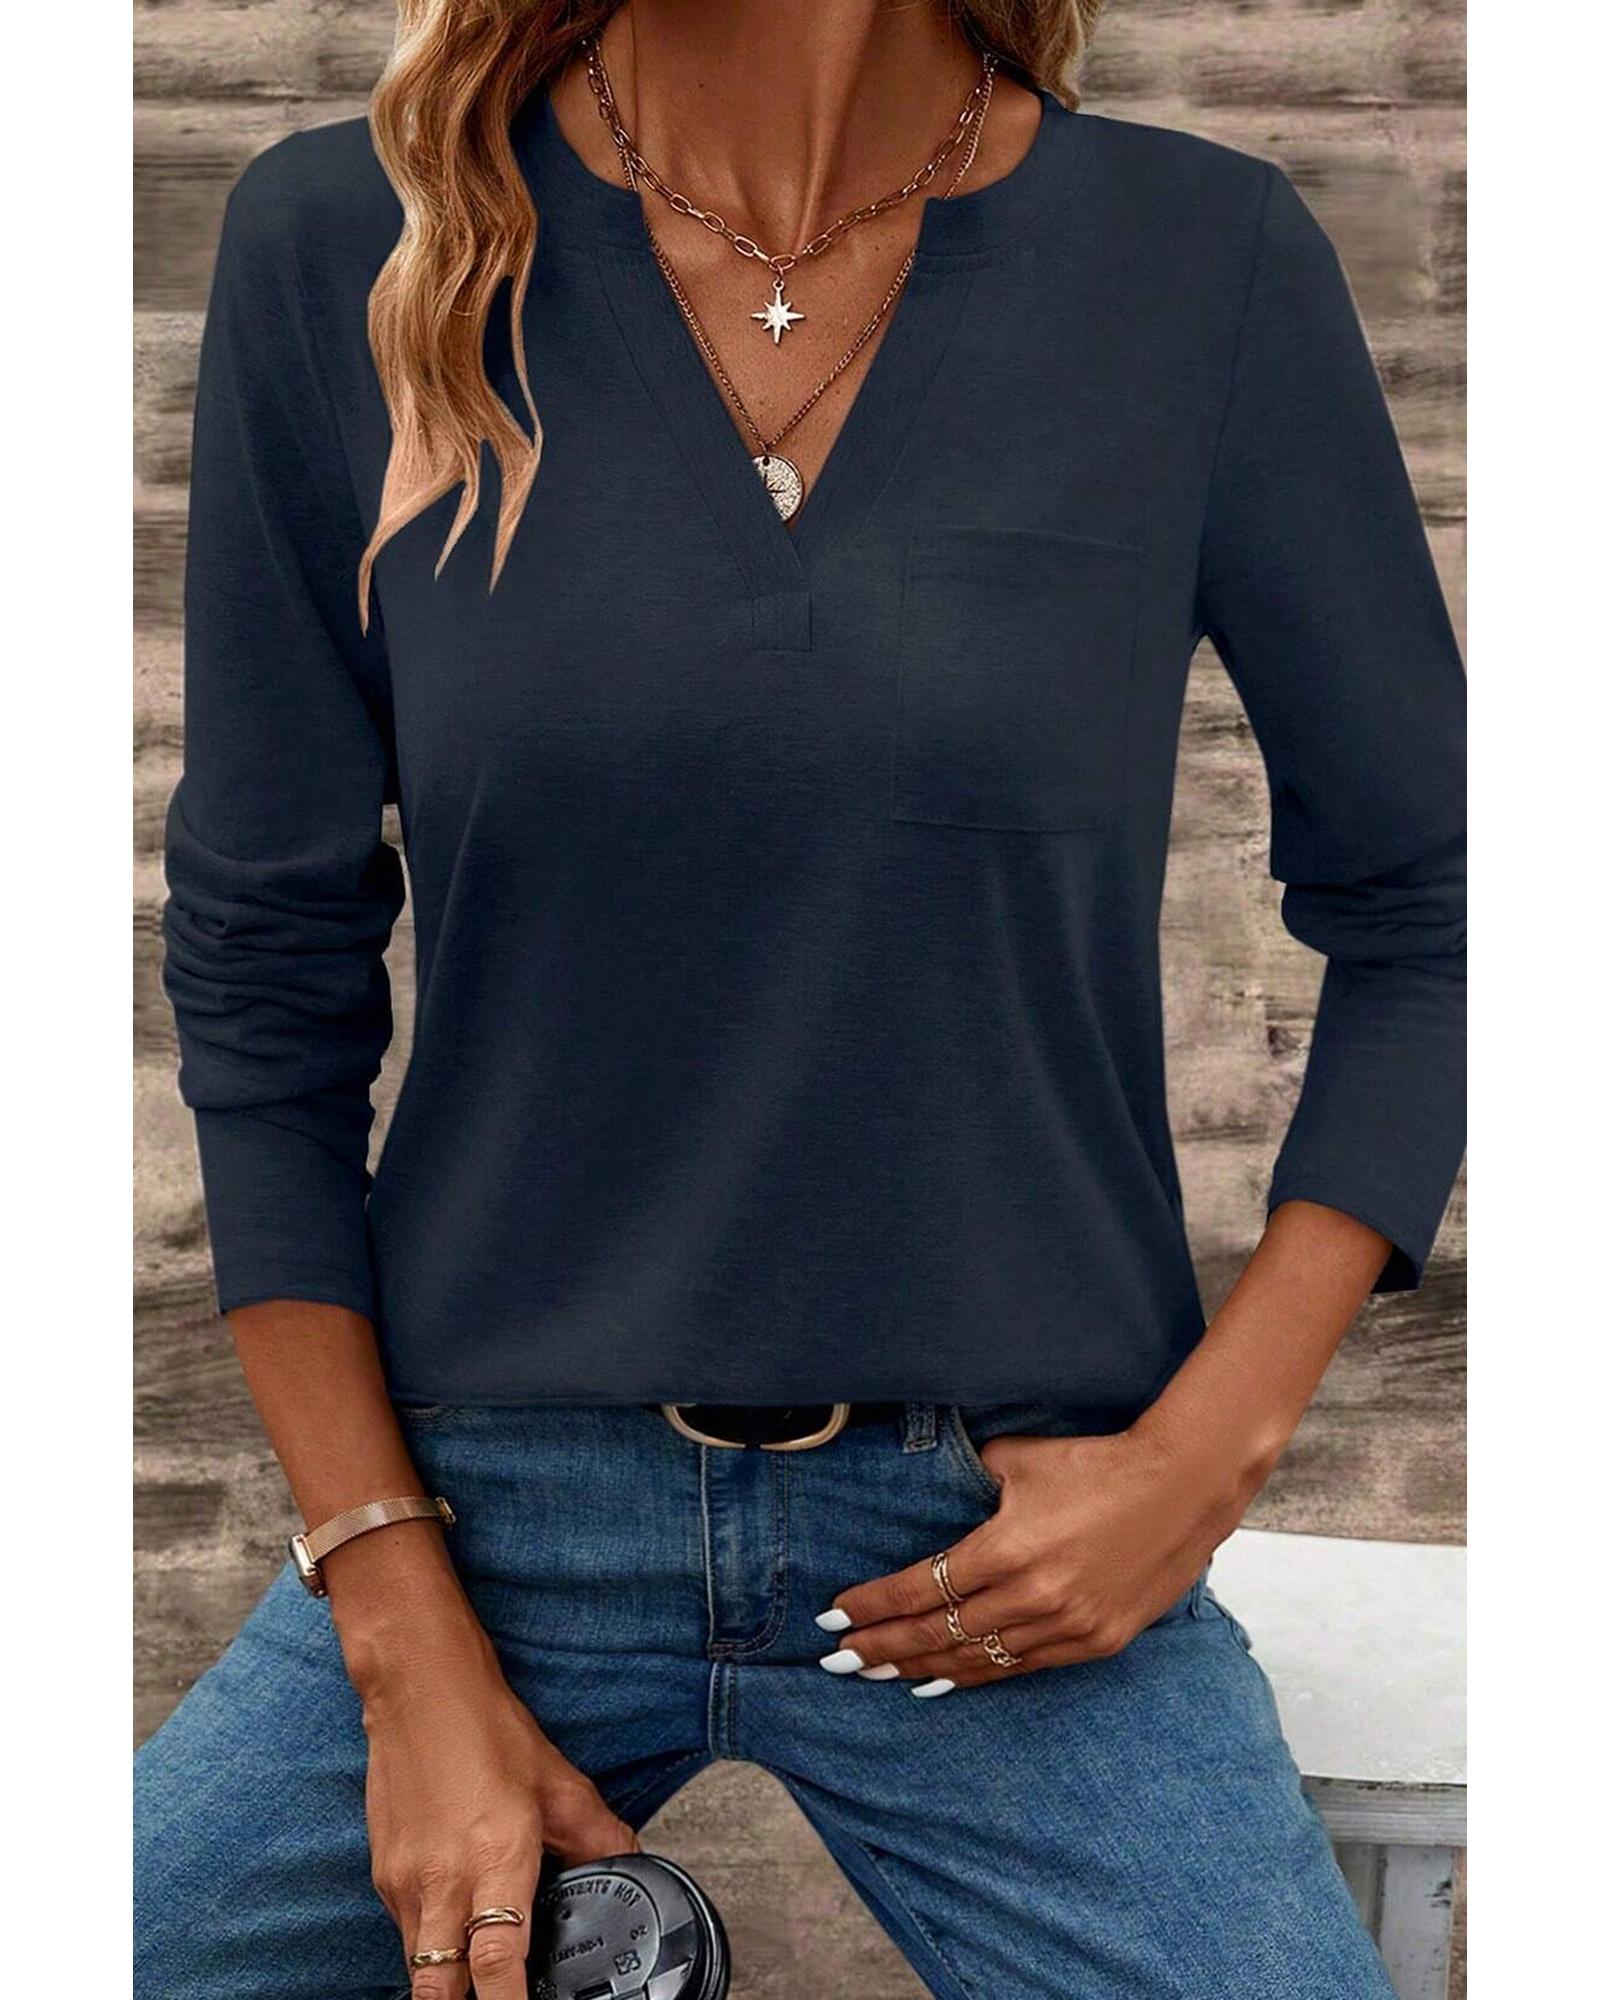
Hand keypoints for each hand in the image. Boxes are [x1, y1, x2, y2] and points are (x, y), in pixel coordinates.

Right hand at [355, 1615, 638, 1998]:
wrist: (419, 1688)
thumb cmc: (486, 1728)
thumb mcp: (559, 1782)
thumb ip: (598, 1837)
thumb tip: (630, 1867)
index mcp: (496, 1860)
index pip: (499, 1964)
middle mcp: (444, 1881)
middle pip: (441, 1989)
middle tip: (498, 1994)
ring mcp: (405, 1883)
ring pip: (419, 1968)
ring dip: (448, 1982)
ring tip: (478, 1975)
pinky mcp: (383, 1876)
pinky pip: (406, 1933)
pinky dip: (431, 1944)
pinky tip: (456, 1927)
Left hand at [819, 1417, 1260, 1692]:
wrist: (1182, 1488)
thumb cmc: (1097, 1463)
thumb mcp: (1020, 1460)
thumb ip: (970, 1481)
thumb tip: (932, 1492)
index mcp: (1008, 1548)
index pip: (922, 1586)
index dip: (874, 1604)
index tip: (834, 1613)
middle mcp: (1033, 1597)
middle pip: (938, 1632)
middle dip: (882, 1646)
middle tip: (837, 1658)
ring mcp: (1067, 1627)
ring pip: (976, 1659)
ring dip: (921, 1667)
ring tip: (877, 1674)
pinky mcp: (1096, 1643)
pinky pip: (1021, 1669)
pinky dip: (976, 1676)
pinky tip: (940, 1682)